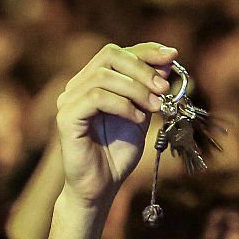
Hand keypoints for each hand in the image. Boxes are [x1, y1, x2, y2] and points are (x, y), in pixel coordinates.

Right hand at [55, 42, 176, 208]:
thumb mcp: (141, 115)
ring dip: (136, 90)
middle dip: (142, 68)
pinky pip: (96, 98)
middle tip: (164, 88)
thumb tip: (167, 61)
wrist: (101, 188)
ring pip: (104, 77)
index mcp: (92, 82)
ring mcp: (68, 101)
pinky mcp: (66, 118)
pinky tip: (137, 119)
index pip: (117, 53)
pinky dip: (122, 105)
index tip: (172, 55)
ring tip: (154, 109)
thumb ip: (149, 90)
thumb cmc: (118, 153)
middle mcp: (77, 86)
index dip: (146, 51)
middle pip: (109, 55)